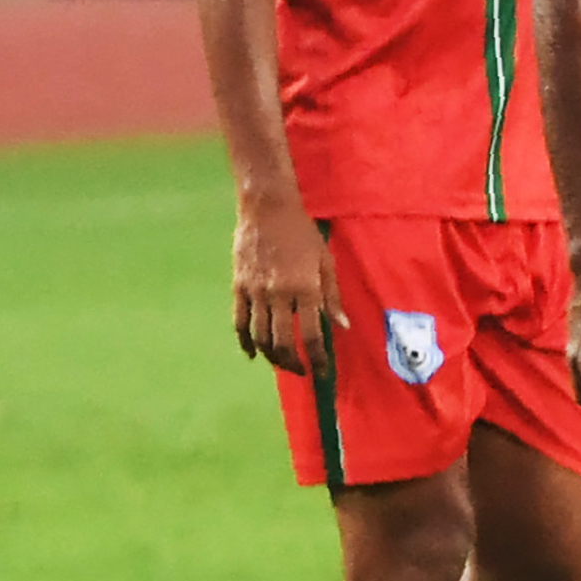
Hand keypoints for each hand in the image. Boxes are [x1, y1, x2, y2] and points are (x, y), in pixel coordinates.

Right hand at [230, 188, 337, 377]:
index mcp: (306, 289)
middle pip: (283, 343)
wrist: (267, 208)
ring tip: (282, 363)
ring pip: (260, 337)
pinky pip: (239, 322)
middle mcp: (280, 295)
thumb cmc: (302, 232)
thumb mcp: (325, 261)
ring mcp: (256, 292)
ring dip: (272, 357)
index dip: (318, 360)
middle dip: (294, 364)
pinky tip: (252, 354)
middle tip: (303, 371)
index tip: (324, 373)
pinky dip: (245, 342)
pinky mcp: (239, 286)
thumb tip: (342, 326)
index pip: (313, 336)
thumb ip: (332, 296)